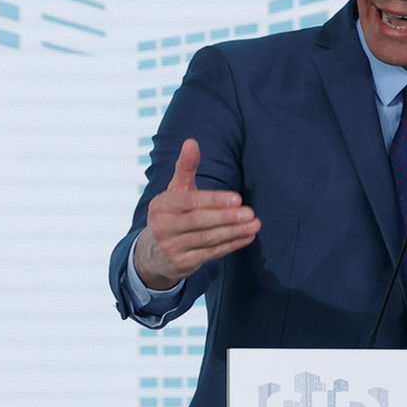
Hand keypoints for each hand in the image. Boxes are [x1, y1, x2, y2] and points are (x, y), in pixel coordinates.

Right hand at [133, 138, 260, 289]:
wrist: (151, 253)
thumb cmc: (171, 214)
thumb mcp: (175, 190)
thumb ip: (186, 167)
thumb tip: (192, 141)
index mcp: (161, 205)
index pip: (190, 202)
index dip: (214, 200)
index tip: (237, 198)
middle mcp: (162, 226)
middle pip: (199, 221)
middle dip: (227, 218)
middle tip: (250, 213)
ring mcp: (171, 247)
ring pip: (207, 239)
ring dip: (233, 232)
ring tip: (255, 224)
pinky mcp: (181, 264)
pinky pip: (210, 254)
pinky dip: (230, 246)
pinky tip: (247, 237)